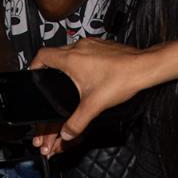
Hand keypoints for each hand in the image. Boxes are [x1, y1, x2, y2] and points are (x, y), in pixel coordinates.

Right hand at [31, 41, 147, 152]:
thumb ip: (77, 122)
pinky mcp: (103, 45)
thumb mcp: (94, 106)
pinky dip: (82, 60)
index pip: (42, 56)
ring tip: (69, 78)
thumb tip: (66, 134)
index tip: (33, 73)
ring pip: (70, 51)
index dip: (34, 65)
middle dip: (50, 68)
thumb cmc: (123, 79)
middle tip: (49, 79)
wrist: (144, 67)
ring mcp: (92, 44)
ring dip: (67, 63)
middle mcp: (80, 47)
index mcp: (71, 58)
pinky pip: (85, 50)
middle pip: (55, 53)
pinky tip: (89, 73)